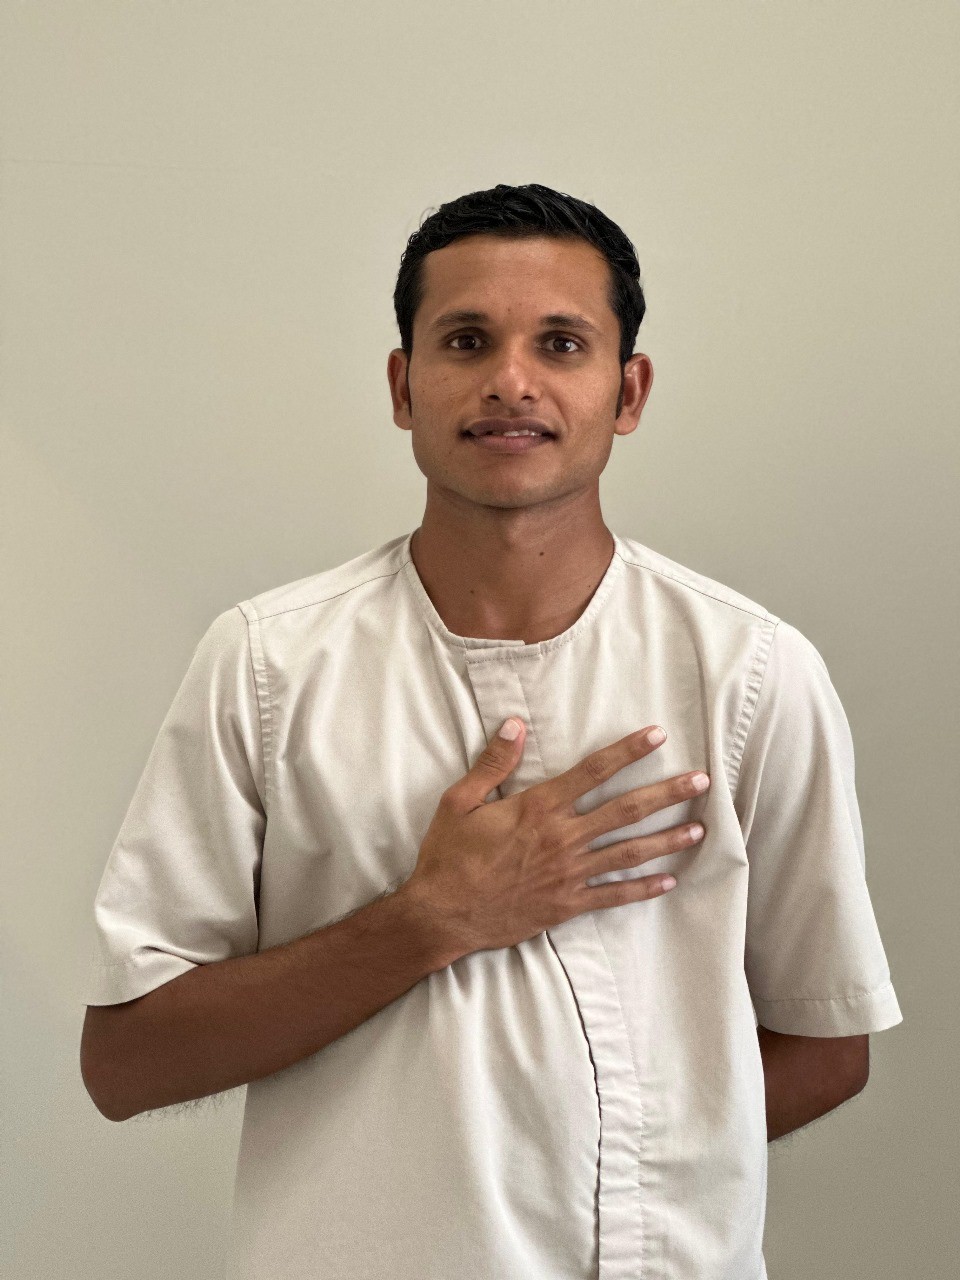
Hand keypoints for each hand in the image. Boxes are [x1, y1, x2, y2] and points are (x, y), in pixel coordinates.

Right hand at [399, 718, 708, 955]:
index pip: (593, 771)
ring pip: (630, 852)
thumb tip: (514, 724)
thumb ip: (492, 762)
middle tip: (701, 781)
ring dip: (668, 839)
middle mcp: (562, 838)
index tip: (657, 736)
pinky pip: (614, 896)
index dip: (628, 751)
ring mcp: (569, 873)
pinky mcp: (568, 904)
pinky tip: (670, 880)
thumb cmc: (448, 857)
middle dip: (667, 793)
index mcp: (538, 807)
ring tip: (700, 829)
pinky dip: (644, 889)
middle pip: (626, 810)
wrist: (442, 915)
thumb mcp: (459, 801)